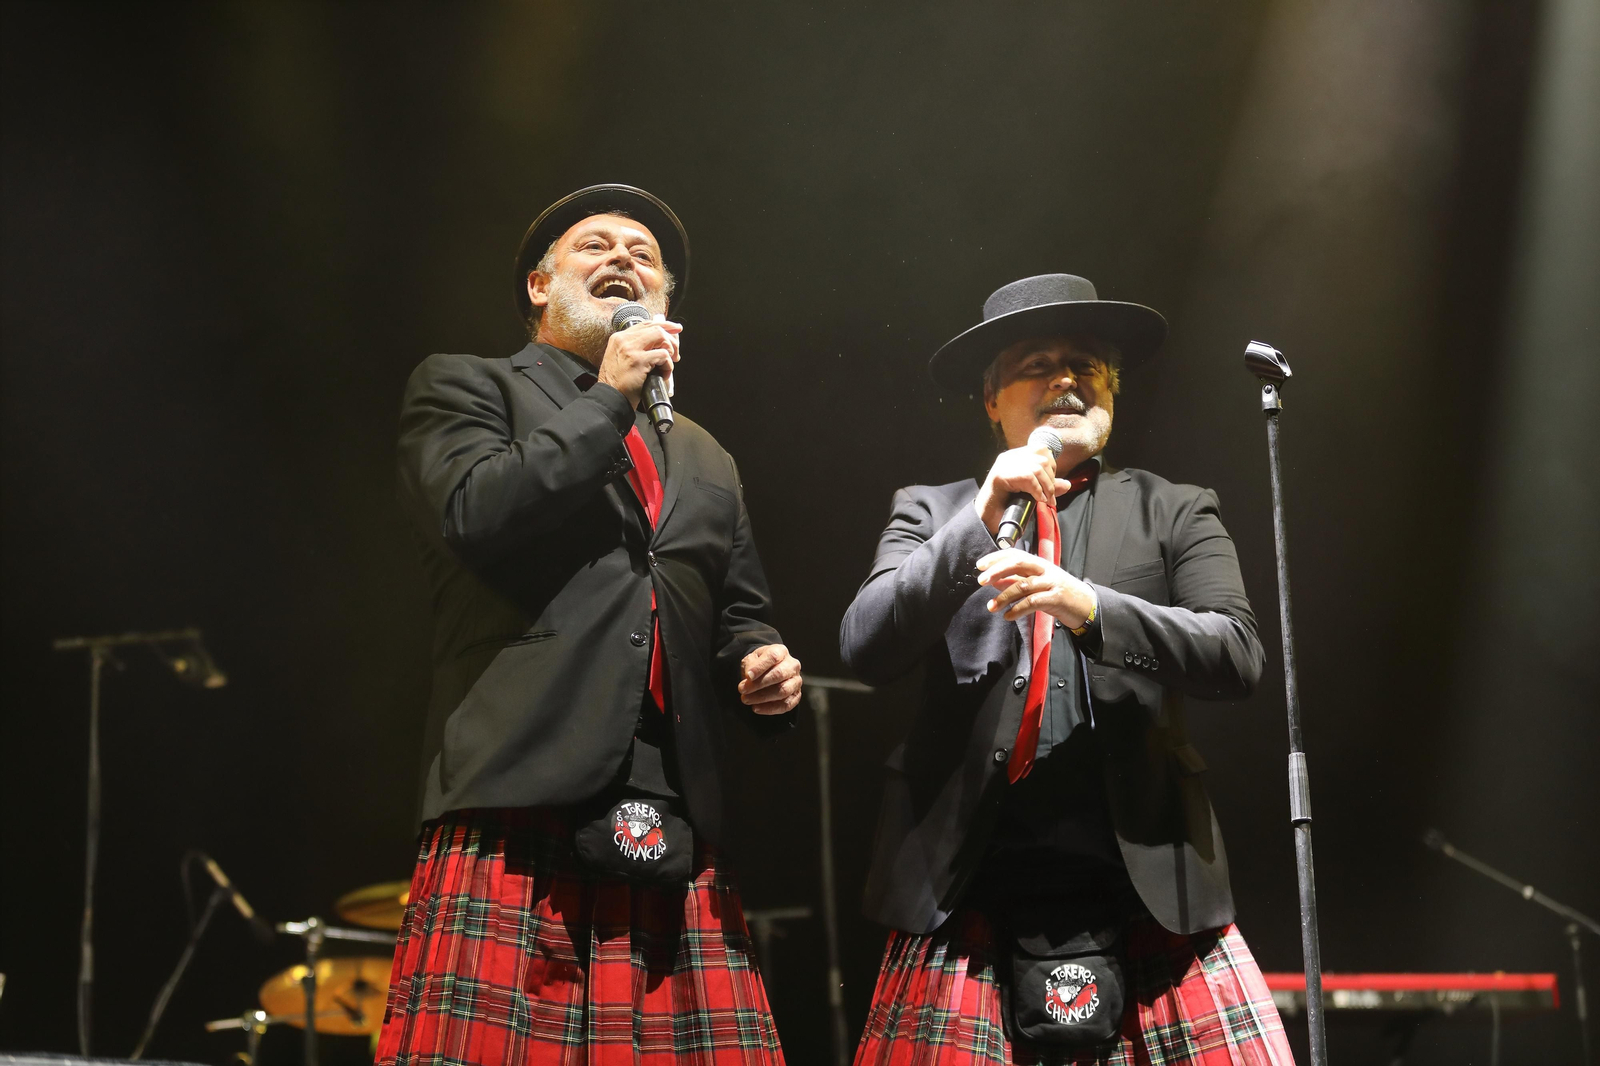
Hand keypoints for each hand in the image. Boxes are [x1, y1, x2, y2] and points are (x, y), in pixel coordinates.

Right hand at [597, 315, 682, 407]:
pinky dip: (668, 366)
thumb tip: (657, 344)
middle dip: (672, 339)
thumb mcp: (620, 359)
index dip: (664, 325)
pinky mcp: (639, 360)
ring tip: (669, 363)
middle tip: (676, 353)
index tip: (675, 329)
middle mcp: (624, 340)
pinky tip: (663, 375)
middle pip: (656, 328)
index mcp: (619, 338)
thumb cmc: (616, 383)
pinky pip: (663, 355)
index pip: (646, 324)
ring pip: (661, 337)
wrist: (610, 398)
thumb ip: (634, 348)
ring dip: (671, 350)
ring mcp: (631, 349)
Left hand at [738, 644, 802, 715]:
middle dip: (759, 684)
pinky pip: (786, 705)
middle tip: (742, 690)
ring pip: (783, 691)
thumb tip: (749, 677)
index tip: (747, 676)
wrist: (767, 672)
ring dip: (763, 697)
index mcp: (781, 651)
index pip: (773, 657)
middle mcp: (792, 665)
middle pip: (779, 674)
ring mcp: (796, 681)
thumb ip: (750, 665)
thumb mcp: (751, 659)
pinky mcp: (796, 696)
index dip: (760, 667)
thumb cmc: (759, 665)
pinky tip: (756, 708)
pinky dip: (770, 708)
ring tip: (746, 699)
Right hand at [973, 442, 1072, 537]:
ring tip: (1046, 499)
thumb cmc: (1007, 504)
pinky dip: (1038, 491)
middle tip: (1050, 495)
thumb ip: (1047, 485)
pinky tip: (1038, 500)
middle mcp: (1010, 456)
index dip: (1051, 465)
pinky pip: (1029, 478)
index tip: (1050, 482)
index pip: (1040, 449)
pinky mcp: (1002, 474)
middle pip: (1042, 459)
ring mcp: (1005, 464)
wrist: (986, 516)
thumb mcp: (1031, 492)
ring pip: (1038, 468)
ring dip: (1047, 486)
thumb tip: (1067, 484)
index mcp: (1015, 456)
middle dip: (1051, 479)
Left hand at [976, 548, 1095, 627]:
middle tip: (981, 581)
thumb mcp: (1037, 585)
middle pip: (1018, 563)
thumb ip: (1017, 581)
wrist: (1086, 606)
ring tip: (991, 607)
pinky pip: (1033, 602)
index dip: (996, 558)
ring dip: (1004, 596)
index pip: (1015, 554)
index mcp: (1039, 563)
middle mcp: (1045, 569)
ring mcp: (1051, 583)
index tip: (980, 566)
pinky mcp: (1056, 598)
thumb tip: (994, 581)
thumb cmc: (1058, 594)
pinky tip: (1008, 616)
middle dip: (997, 570)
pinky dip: (1017, 609)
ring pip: (1023, 585)